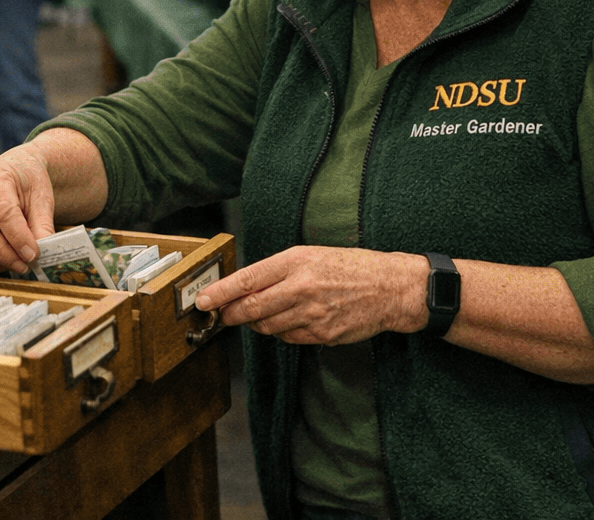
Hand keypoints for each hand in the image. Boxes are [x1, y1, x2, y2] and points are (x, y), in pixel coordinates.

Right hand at [0, 143, 58, 271]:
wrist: (14, 171)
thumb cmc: (27, 182)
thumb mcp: (42, 197)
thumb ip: (42, 225)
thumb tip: (40, 253)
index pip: (3, 213)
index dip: (18, 238)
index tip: (33, 255)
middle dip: (4, 254)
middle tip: (24, 265)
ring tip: (16, 264)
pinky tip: (2, 258)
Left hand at [193, 246, 428, 344]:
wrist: (390, 288)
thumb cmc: (350, 267)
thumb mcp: (311, 255)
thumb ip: (277, 271)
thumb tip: (245, 287)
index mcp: (296, 262)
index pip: (248, 280)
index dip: (220, 293)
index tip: (203, 301)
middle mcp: (301, 288)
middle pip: (251, 310)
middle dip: (231, 315)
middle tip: (222, 315)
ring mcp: (312, 314)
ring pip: (267, 327)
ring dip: (257, 324)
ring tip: (262, 313)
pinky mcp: (321, 334)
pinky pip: (289, 338)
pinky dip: (282, 332)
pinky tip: (290, 320)